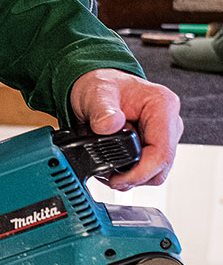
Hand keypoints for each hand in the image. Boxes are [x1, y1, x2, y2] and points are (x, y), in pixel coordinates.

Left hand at [69, 68, 182, 187]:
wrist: (99, 86)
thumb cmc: (101, 85)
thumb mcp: (95, 93)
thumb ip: (102, 109)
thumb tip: (109, 124)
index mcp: (162, 105)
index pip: (161, 152)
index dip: (140, 172)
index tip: (118, 179)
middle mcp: (169, 121)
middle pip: (161, 166)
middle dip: (135, 177)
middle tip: (110, 178)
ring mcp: (164, 134)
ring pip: (157, 171)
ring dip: (133, 176)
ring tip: (109, 170)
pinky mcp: (156, 144)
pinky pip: (149, 167)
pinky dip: (132, 172)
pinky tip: (115, 167)